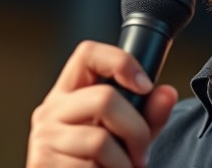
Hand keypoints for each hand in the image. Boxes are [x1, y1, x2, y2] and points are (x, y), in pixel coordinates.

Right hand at [27, 40, 178, 167]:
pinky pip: (90, 166)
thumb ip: (148, 115)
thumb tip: (167, 94)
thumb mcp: (126, 135)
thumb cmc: (100, 163)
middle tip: (141, 153)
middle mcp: (51, 110)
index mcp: (69, 93)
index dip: (120, 61)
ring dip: (124, 162)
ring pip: (100, 139)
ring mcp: (44, 137)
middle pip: (104, 98)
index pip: (88, 54)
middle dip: (136, 130)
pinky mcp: (44, 163)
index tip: (144, 85)